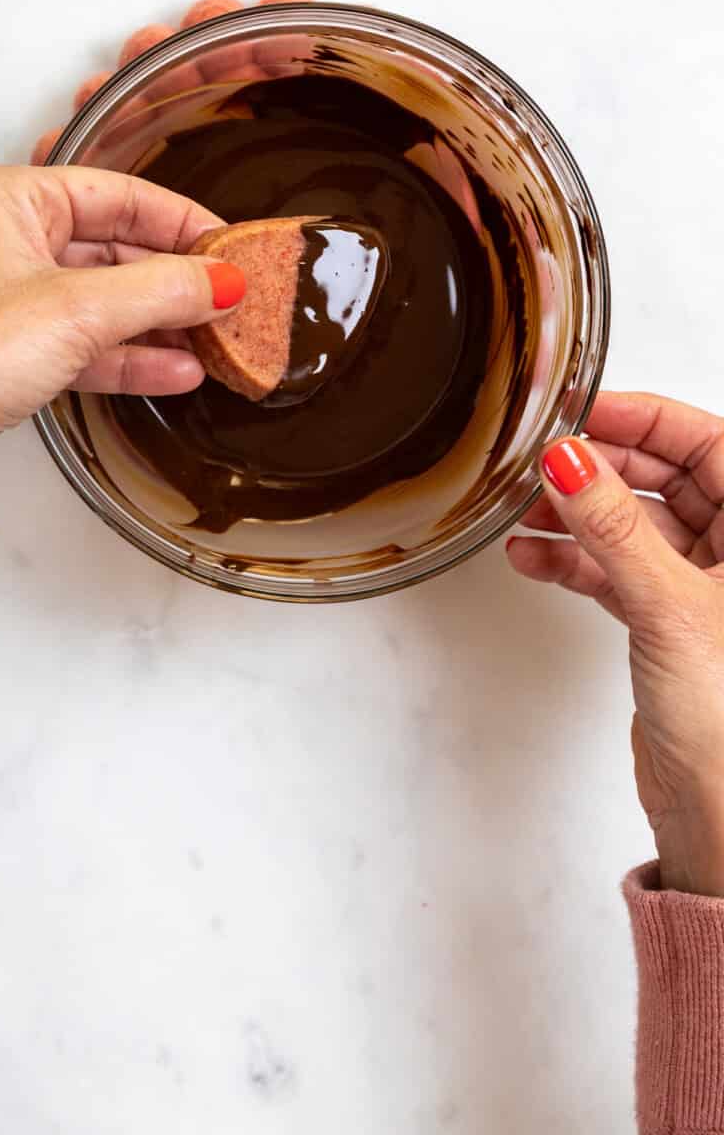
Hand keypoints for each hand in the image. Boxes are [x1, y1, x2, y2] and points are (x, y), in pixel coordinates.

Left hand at [0, 164, 239, 499]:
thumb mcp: (76, 312)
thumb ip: (160, 291)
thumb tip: (219, 278)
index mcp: (2, 195)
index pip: (116, 192)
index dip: (180, 221)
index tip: (229, 247)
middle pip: (107, 245)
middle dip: (171, 279)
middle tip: (228, 299)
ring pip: (93, 298)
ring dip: (153, 323)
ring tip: (212, 341)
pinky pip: (73, 341)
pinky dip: (120, 355)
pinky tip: (170, 371)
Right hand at [509, 393, 723, 895]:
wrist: (722, 819)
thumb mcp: (668, 605)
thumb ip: (614, 526)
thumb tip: (570, 457)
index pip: (709, 443)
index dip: (645, 419)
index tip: (582, 409)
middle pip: (669, 480)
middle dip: (601, 468)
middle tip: (543, 458)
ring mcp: (707, 593)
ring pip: (637, 527)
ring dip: (579, 516)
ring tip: (524, 510)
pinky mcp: (672, 629)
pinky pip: (620, 571)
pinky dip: (576, 562)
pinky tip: (533, 558)